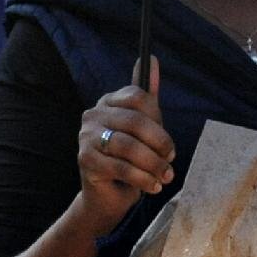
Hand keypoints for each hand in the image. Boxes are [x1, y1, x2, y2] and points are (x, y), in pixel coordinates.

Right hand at [74, 59, 173, 233]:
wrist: (107, 196)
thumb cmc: (129, 158)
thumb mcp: (144, 127)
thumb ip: (149, 97)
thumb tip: (155, 60)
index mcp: (109, 101)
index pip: (138, 97)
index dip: (159, 119)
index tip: (168, 143)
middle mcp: (93, 114)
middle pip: (135, 121)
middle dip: (159, 143)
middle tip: (171, 160)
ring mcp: (86, 137)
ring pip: (128, 146)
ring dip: (153, 164)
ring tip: (165, 177)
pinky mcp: (85, 160)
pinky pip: (121, 167)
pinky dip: (143, 178)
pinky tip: (153, 186)